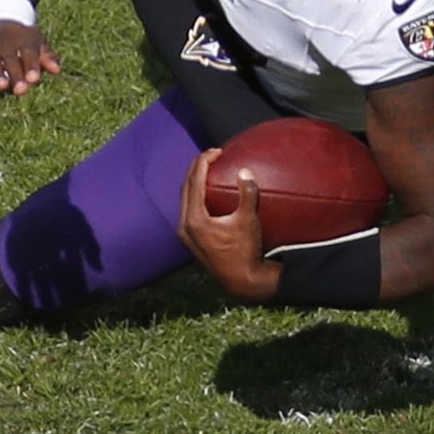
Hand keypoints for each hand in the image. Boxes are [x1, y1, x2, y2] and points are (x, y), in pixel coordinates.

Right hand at [0, 19, 59, 96]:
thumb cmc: (22, 40)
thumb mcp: (37, 43)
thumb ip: (47, 57)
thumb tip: (57, 70)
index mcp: (22, 39)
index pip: (28, 52)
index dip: (31, 66)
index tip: (35, 79)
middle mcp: (3, 44)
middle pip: (10, 60)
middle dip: (15, 75)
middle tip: (22, 90)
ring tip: (2, 87)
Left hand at [176, 150, 280, 301]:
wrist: (241, 281)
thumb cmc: (246, 252)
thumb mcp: (248, 222)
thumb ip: (247, 195)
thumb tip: (245, 171)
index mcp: (194, 219)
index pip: (193, 182)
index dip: (203, 162)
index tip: (216, 151)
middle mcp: (184, 225)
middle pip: (185, 187)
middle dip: (197, 168)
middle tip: (212, 156)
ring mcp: (186, 233)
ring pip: (185, 198)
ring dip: (195, 181)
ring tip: (210, 170)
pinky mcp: (191, 239)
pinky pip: (189, 209)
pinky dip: (197, 195)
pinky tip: (210, 192)